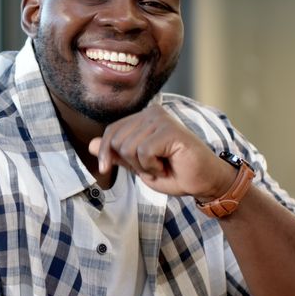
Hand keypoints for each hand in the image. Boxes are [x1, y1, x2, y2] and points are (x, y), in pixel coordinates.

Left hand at [88, 104, 233, 198]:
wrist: (204, 182)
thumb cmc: (175, 173)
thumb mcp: (138, 165)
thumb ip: (117, 154)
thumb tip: (90, 144)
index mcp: (143, 118)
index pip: (112, 131)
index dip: (104, 152)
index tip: (104, 169)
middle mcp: (152, 113)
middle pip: (117, 140)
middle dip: (130, 162)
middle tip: (152, 167)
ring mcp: (161, 119)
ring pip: (128, 147)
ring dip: (143, 166)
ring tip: (162, 166)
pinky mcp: (170, 130)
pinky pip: (144, 152)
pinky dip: (152, 166)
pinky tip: (167, 165)